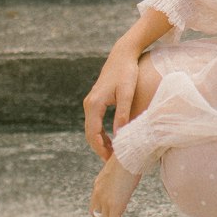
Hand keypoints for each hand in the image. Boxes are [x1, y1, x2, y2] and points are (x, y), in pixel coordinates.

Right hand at [83, 41, 140, 159]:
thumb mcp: (127, 93)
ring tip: (112, 154)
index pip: (93, 133)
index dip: (100, 148)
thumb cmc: (127, 72)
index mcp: (95, 104)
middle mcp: (89, 103)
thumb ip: (122, 113)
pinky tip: (111, 139)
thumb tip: (119, 134)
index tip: (110, 160)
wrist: (123, 54)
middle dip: (99, 148)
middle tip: (111, 161)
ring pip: (91, 128)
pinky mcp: (96, 100)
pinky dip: (100, 133)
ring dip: (99, 141)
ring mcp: (91, 101)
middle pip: (89, 133)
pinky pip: (94, 121)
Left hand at [89, 155, 140, 216]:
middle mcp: (98, 194)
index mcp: (99, 185)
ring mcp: (104, 200)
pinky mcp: (114, 205)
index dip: (105, 215)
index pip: (95, 207)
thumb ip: (123, 172)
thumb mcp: (123, 165)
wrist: (131, 151)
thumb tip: (134, 167)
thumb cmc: (131, 154)